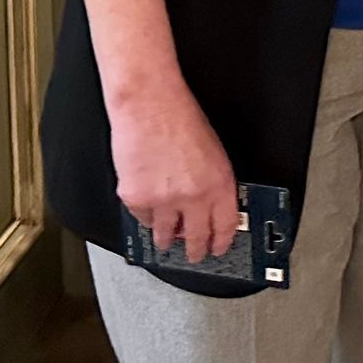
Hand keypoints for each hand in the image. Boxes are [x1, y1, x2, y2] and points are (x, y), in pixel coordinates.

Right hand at [106, 79, 237, 262]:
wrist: (150, 106)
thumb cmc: (181, 120)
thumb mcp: (215, 152)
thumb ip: (213, 182)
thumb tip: (211, 205)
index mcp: (218, 184)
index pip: (225, 225)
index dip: (222, 241)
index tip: (219, 248)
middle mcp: (193, 196)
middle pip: (195, 237)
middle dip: (195, 251)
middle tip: (193, 256)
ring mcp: (163, 200)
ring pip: (164, 235)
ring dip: (166, 240)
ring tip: (166, 242)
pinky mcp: (136, 199)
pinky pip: (141, 219)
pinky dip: (144, 216)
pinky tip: (148, 210)